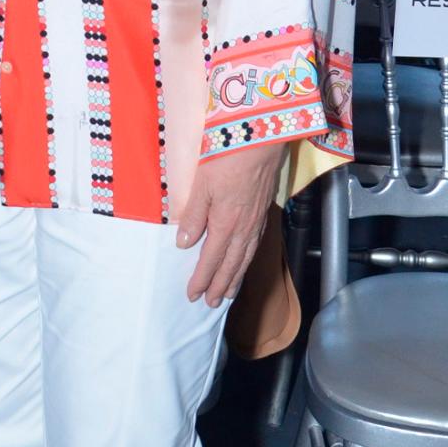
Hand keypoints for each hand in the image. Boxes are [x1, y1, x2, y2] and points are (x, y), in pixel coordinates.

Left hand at [175, 146, 283, 306]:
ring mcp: (256, 222)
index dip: (201, 279)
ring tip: (227, 294)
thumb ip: (193, 216)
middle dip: (219, 286)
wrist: (260, 142)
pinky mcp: (263, 212)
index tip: (192, 295)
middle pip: (230, 265)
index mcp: (225, 224)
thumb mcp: (202, 186)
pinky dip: (247, 260)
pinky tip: (243, 262)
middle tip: (210, 304)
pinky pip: (254, 246)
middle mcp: (243, 229)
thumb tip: (184, 244)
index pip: (211, 260)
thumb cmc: (226, 159)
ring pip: (244, 258)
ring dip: (234, 278)